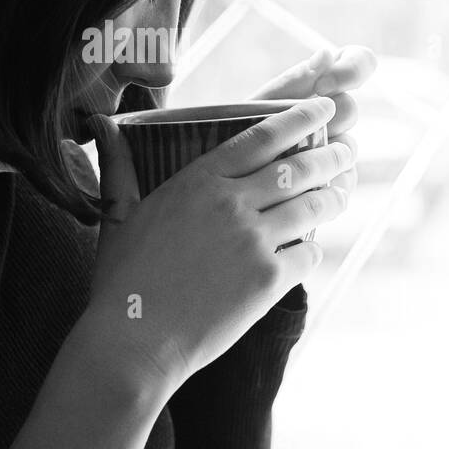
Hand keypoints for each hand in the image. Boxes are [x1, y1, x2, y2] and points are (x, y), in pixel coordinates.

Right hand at [83, 97, 353, 392]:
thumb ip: (120, 166)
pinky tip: (309, 248)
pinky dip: (312, 249)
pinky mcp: (268, 281)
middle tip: (346, 151)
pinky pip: (307, 255)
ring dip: (333, 198)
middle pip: (298, 169)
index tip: (325, 108)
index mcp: (198, 181)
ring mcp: (253, 242)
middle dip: (330, 156)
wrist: (135, 340)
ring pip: (311, 208)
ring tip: (341, 194)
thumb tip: (102, 124)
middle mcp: (231, 204)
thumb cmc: (122, 280)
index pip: (262, 137)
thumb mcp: (118, 214)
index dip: (300, 117)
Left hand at [249, 45, 377, 196]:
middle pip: (350, 110)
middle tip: (301, 131)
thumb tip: (326, 55)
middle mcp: (331, 113)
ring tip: (293, 163)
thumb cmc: (235, 133)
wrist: (219, 176)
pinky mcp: (334, 178)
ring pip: (348, 148)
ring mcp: (334, 146)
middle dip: (326, 119)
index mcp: (319, 84)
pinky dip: (327, 183)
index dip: (352, 70)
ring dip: (324, 154)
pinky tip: (307, 188)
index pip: (360, 62)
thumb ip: (292, 83)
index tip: (322, 87)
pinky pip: (344, 179)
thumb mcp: (257, 105)